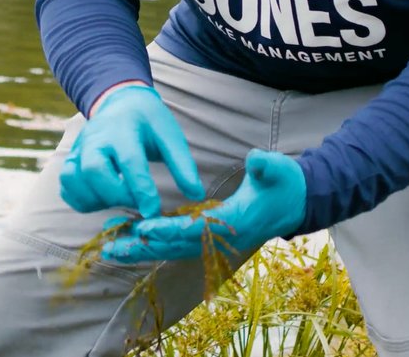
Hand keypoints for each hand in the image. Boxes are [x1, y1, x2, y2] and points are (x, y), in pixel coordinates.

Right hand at [58, 85, 204, 217]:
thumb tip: (196, 195)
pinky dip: (81, 200)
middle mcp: (96, 138)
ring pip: (73, 179)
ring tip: (119, 201)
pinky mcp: (71, 160)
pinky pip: (66, 187)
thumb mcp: (170, 135)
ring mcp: (79, 149)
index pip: (130, 161)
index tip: (153, 210)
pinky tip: (103, 201)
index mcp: (124, 129)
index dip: (141, 189)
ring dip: (95, 199)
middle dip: (115, 194)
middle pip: (93, 170)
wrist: (121, 101)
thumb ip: (183, 164)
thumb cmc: (149, 121)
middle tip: (136, 204)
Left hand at [101, 149, 305, 263]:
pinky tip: (131, 242)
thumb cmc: (285, 184)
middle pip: (176, 247)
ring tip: (110, 249)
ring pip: (173, 250)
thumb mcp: (278, 170)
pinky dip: (153, 245)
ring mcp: (215, 242)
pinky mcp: (209, 238)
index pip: (196, 229)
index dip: (169, 229)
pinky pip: (177, 245)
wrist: (298, 202)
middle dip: (143, 248)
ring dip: (142, 251)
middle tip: (111, 247)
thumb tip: (255, 157)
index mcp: (234, 222)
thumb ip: (266, 165)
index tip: (144, 227)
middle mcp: (220, 239)